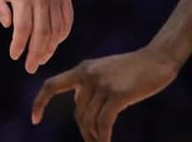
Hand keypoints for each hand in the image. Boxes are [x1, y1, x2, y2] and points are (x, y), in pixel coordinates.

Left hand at [0, 0, 72, 72]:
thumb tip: (8, 26)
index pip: (23, 27)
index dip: (20, 44)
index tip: (14, 56)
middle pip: (42, 31)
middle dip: (36, 53)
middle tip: (30, 67)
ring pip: (57, 27)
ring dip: (50, 46)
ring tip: (41, 58)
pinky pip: (67, 18)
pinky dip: (62, 33)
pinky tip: (54, 43)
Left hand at [31, 48, 178, 141]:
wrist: (157, 58)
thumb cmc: (132, 68)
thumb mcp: (103, 72)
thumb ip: (88, 85)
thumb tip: (78, 102)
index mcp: (81, 69)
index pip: (51, 85)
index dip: (40, 102)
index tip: (34, 119)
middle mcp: (87, 75)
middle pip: (78, 112)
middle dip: (84, 130)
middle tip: (93, 141)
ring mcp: (102, 84)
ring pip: (89, 119)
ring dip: (94, 136)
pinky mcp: (118, 94)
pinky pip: (104, 122)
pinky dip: (103, 135)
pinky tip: (107, 141)